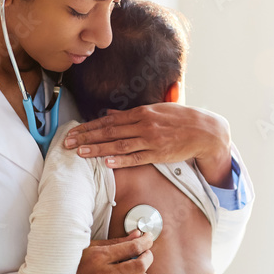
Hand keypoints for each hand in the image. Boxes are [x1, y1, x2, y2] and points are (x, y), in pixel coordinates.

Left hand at [63, 104, 233, 187]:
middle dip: (87, 137)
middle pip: (109, 132)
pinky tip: (106, 163)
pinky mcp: (158, 154)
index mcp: (142, 112)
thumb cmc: (180, 119)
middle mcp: (144, 124)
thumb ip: (131, 113)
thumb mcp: (155, 110)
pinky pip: (136, 158)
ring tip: (81, 153)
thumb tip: (109, 114)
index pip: (109, 120)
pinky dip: (121, 160)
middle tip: (68, 143)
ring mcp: (151, 140)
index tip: (73, 131)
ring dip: (98, 149)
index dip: (89, 126)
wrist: (205, 130)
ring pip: (119, 145)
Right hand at [70, 230, 154, 273]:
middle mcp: (104, 273)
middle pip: (138, 266)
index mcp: (101, 255)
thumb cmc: (75, 262)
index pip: (132, 247)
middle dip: (148, 258)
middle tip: (146, 255)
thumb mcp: (93, 246)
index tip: (148, 238)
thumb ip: (117, 242)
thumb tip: (137, 234)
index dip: (146, 241)